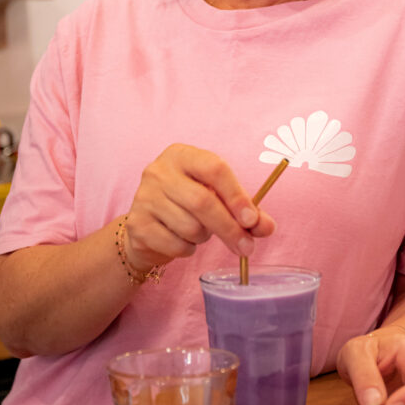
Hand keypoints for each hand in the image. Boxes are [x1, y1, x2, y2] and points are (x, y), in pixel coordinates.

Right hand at [124, 144, 275, 270]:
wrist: (147, 226)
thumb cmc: (188, 206)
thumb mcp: (217, 199)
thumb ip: (244, 211)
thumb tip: (267, 228)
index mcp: (181, 155)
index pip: (214, 168)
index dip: (236, 195)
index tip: (252, 219)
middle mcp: (158, 171)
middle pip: (202, 201)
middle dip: (229, 228)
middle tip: (247, 247)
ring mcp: (144, 197)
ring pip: (190, 227)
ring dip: (204, 238)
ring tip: (200, 232)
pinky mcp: (137, 225)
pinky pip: (175, 245)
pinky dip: (187, 249)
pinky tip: (182, 241)